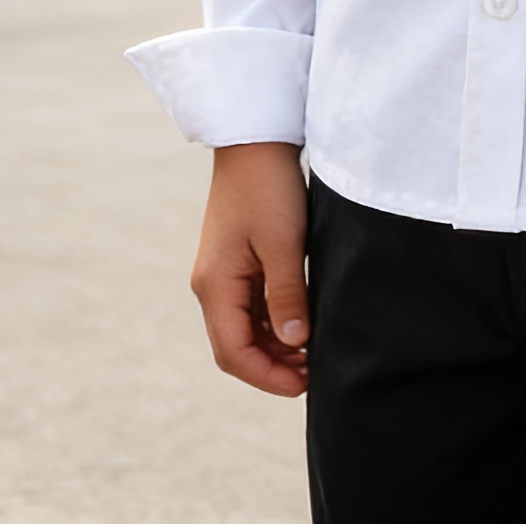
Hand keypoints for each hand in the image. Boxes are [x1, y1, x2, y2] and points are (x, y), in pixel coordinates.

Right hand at [190, 141, 310, 395]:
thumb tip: (295, 342)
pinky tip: (300, 324)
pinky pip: (250, 307)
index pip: (233, 352)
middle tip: (313, 373)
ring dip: (273, 346)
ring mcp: (222, 273)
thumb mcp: (283, 243)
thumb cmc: (268, 187)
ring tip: (311, 353)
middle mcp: (212, 284)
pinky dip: (272, 323)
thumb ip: (287, 295)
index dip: (267, 376)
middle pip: (235, 346)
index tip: (304, 384)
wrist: (256, 140)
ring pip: (243, 329)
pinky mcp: (236, 261)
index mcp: (215, 285)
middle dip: (271, 367)